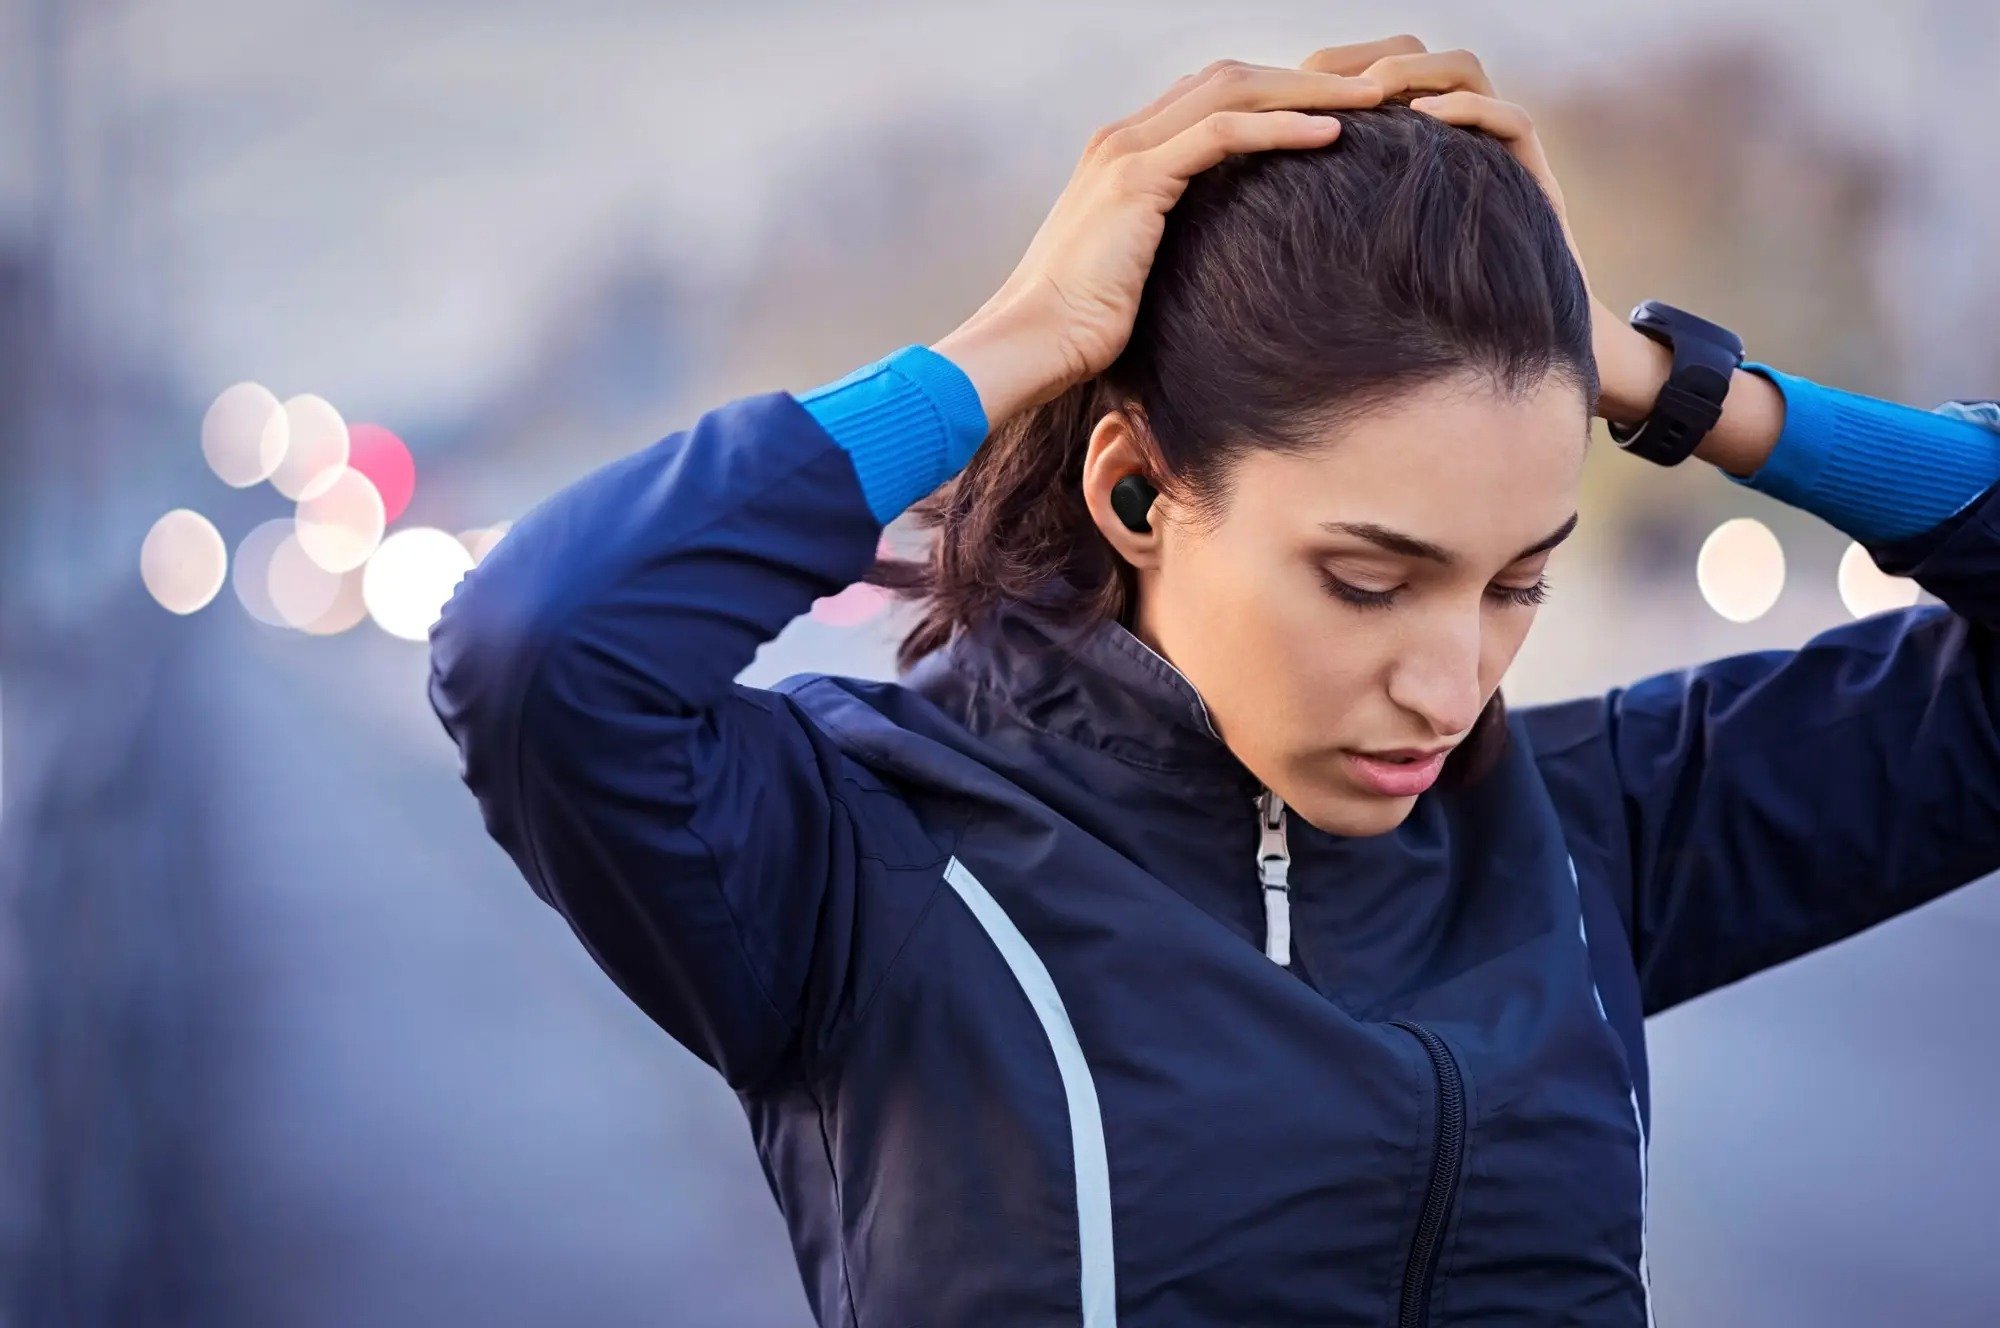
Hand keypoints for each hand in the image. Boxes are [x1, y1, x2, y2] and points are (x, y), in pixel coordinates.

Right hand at [934, 55, 1388, 428]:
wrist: (1026, 345)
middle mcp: (1123, 138)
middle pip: (1233, 77)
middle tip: (1376, 88)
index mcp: (1125, 155)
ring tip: (1373, 98)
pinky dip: (1280, 126)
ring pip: (1234, 90)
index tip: (1343, 110)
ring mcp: (1126, 152)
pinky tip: (1331, 132)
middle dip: (1308, 75)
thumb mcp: (1140, 277)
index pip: (1215, 97)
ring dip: (1309, 88)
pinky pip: (1222, 133)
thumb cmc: (1078, 330)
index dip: (1281, 95)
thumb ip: (1176, 249)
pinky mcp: (1135, 180)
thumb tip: (1231, 269)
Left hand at [1301, 37, 1667, 424]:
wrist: (1496, 361)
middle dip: (1361, 61)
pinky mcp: (1532, 181)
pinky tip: (1421, 123)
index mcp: (1409, 147)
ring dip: (1412, 76)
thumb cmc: (1412, 321)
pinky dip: (1466, 112)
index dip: (1328, 72)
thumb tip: (1229, 210)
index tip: (1281, 91)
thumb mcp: (1349, 264)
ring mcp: (1495, 155)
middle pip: (1414, 56)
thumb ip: (1308, 223)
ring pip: (1464, 71)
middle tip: (1313, 83)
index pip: (1370, 73)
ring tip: (1366, 97)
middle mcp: (1455, 138)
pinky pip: (1509, 119)